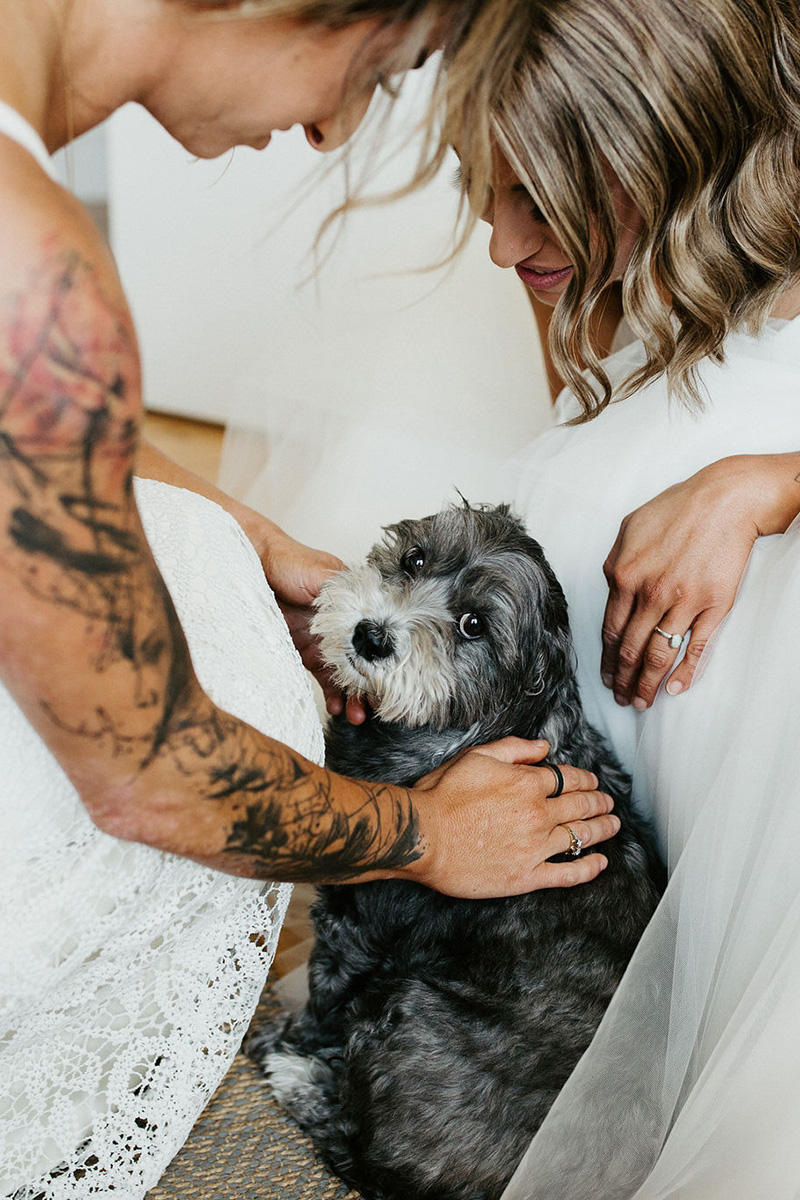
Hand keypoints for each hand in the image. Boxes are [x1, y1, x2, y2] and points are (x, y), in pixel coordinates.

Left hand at [256, 521, 367, 722]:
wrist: (249, 563)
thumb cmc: (287, 560)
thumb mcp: (320, 573)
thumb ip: (344, 592)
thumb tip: (369, 613)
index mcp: (354, 602)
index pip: (376, 635)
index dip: (385, 659)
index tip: (391, 680)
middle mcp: (343, 623)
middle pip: (364, 658)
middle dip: (372, 684)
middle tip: (378, 705)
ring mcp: (324, 639)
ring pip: (345, 672)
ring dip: (353, 695)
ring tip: (358, 714)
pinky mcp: (305, 651)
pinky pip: (323, 677)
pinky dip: (332, 694)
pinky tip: (338, 708)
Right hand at [406, 737, 618, 897]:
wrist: (423, 836)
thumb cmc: (443, 795)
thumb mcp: (477, 757)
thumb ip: (514, 749)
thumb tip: (544, 747)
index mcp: (528, 783)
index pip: (569, 778)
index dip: (586, 779)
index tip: (593, 782)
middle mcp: (538, 814)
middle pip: (581, 806)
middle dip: (600, 802)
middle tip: (609, 803)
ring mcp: (535, 847)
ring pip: (582, 836)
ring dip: (603, 829)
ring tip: (613, 825)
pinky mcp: (527, 875)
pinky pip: (568, 873)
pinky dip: (589, 868)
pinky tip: (600, 863)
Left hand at [601, 453, 799, 708]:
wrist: (726, 499)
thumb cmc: (679, 508)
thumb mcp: (630, 527)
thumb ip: (615, 562)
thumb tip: (610, 588)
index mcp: (625, 575)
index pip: (612, 629)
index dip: (609, 658)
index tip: (607, 676)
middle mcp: (650, 593)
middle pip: (631, 649)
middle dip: (623, 679)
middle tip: (621, 698)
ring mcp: (683, 602)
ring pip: (659, 654)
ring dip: (648, 684)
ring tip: (642, 701)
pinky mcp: (713, 606)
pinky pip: (695, 648)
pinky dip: (684, 673)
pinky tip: (675, 690)